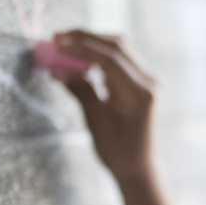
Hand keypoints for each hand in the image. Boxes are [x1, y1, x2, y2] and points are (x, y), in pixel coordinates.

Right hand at [53, 30, 176, 204]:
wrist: (138, 167)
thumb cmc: (117, 151)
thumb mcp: (95, 121)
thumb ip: (79, 90)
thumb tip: (57, 68)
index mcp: (140, 94)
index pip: (110, 58)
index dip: (81, 46)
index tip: (57, 41)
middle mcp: (149, 82)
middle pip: (117, 45)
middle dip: (86, 37)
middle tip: (58, 37)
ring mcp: (147, 80)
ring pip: (120, 48)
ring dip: (92, 42)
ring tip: (65, 44)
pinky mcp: (141, 81)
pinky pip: (120, 58)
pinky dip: (99, 53)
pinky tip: (80, 55)